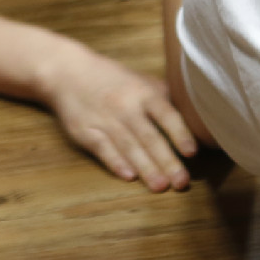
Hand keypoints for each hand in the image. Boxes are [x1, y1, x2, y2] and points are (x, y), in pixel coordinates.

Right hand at [36, 38, 197, 191]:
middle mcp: (125, 106)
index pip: (166, 114)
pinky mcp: (85, 131)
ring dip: (145, 168)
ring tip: (160, 187)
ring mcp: (104, 119)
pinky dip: (115, 162)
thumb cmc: (111, 79)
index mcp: (143, 93)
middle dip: (166, 161)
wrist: (67, 72)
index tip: (192, 153)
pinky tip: (128, 176)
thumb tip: (193, 114)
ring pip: (128, 147)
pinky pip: (102, 149)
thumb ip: (164, 96)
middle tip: (181, 183)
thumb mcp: (140, 80)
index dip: (180, 133)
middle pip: (149, 137)